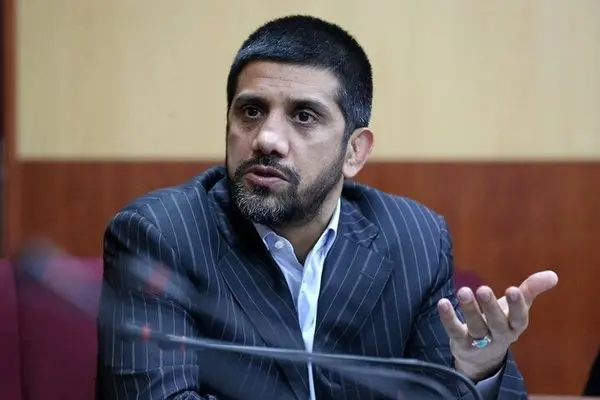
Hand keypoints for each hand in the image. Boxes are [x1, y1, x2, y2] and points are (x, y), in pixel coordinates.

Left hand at [437, 270, 558, 380]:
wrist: (482, 357)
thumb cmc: (501, 323)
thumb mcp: (516, 307)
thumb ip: (531, 290)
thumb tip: (552, 275)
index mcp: (515, 326)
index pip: (519, 318)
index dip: (517, 305)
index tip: (514, 289)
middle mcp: (499, 336)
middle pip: (496, 323)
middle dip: (490, 307)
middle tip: (483, 289)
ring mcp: (480, 342)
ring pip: (475, 327)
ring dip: (469, 309)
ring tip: (463, 291)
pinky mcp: (462, 344)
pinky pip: (454, 331)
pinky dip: (448, 318)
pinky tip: (443, 303)